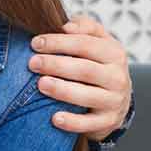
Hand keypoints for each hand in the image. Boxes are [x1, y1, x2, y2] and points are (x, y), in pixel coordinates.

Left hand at [28, 16, 131, 141]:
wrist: (117, 100)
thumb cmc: (97, 65)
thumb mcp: (98, 42)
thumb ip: (85, 27)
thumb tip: (67, 26)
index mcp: (114, 53)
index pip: (86, 44)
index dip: (60, 42)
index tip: (35, 43)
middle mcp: (118, 77)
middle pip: (85, 69)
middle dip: (56, 65)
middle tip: (32, 63)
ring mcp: (114, 101)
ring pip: (87, 96)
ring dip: (62, 90)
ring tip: (40, 84)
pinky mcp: (107, 121)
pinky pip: (89, 124)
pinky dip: (72, 122)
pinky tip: (54, 118)